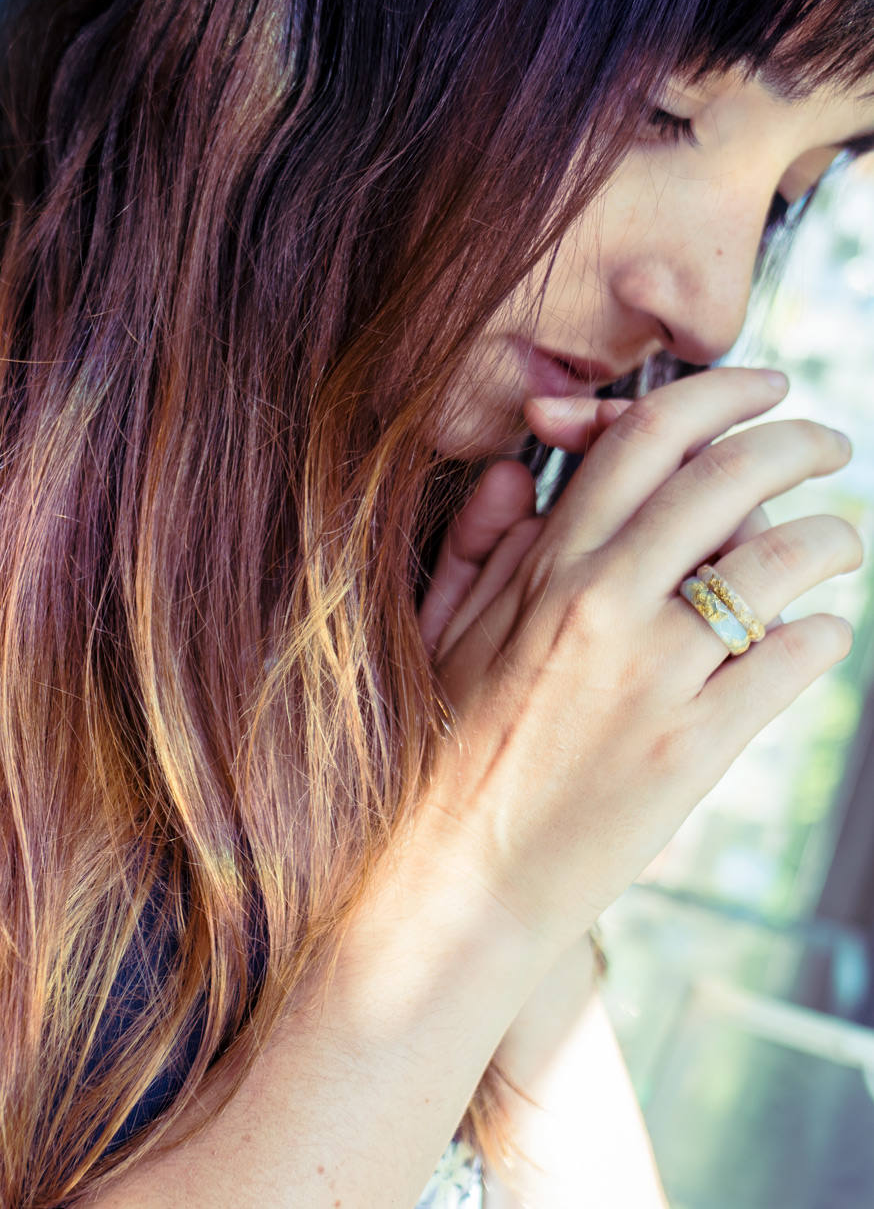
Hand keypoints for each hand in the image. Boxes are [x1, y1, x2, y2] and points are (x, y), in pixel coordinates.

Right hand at [416, 368, 858, 959]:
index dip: (718, 394)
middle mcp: (600, 606)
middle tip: (826, 442)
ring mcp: (651, 678)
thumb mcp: (440, 638)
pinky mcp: (690, 750)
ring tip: (840, 541)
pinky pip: (789, 660)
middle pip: (726, 479)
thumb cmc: (444, 754)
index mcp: (543, 571)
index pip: (645, 439)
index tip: (763, 389)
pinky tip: (821, 630)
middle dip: (796, 441)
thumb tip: (525, 474)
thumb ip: (479, 546)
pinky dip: (823, 632)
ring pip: (776, 564)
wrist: (456, 884)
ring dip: (828, 537)